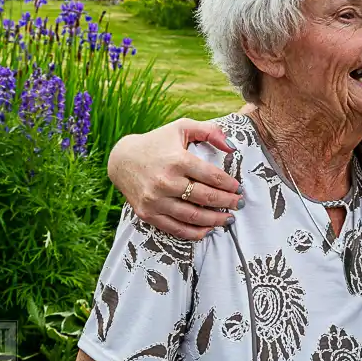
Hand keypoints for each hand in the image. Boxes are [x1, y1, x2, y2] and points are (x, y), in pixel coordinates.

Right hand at [107, 118, 242, 239]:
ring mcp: (156, 200)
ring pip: (193, 216)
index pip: (212, 176)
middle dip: (227, 203)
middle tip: (239, 204)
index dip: (229, 185)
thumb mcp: (182, 128)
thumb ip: (209, 131)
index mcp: (177, 160)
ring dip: (215, 220)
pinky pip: (175, 228)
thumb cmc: (157, 142)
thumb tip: (232, 148)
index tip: (238, 188)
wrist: (122, 160)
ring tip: (228, 219)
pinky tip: (208, 230)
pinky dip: (194, 233)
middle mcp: (166, 181)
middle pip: (205, 197)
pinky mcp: (147, 213)